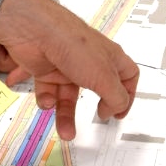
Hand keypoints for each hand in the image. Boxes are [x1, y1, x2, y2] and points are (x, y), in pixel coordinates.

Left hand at [0, 0, 139, 139]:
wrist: (36, 32)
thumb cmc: (74, 45)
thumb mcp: (105, 77)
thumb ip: (116, 97)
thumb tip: (117, 108)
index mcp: (110, 57)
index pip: (128, 75)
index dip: (128, 93)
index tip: (120, 111)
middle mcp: (89, 60)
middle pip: (98, 88)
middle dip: (97, 107)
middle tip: (99, 118)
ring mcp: (67, 64)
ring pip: (69, 96)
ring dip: (66, 115)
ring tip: (66, 132)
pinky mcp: (45, 68)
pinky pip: (48, 91)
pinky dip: (46, 99)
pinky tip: (47, 101)